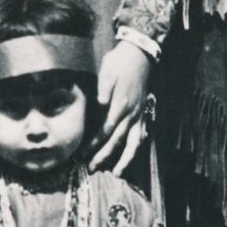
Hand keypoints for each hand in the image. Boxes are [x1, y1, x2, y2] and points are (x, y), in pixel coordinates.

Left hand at [89, 41, 151, 173]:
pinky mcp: (143, 112)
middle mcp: (132, 113)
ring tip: (117, 172)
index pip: (106, 130)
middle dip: (105, 156)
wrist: (139, 55)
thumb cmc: (120, 62)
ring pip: (134, 142)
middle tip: (92, 168)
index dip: (95, 143)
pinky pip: (141, 134)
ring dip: (126, 159)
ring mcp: (139, 114)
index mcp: (120, 105)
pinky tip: (130, 154)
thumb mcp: (108, 71)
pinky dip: (136, 147)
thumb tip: (99, 104)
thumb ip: (104, 89)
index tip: (84, 153)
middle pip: (118, 140)